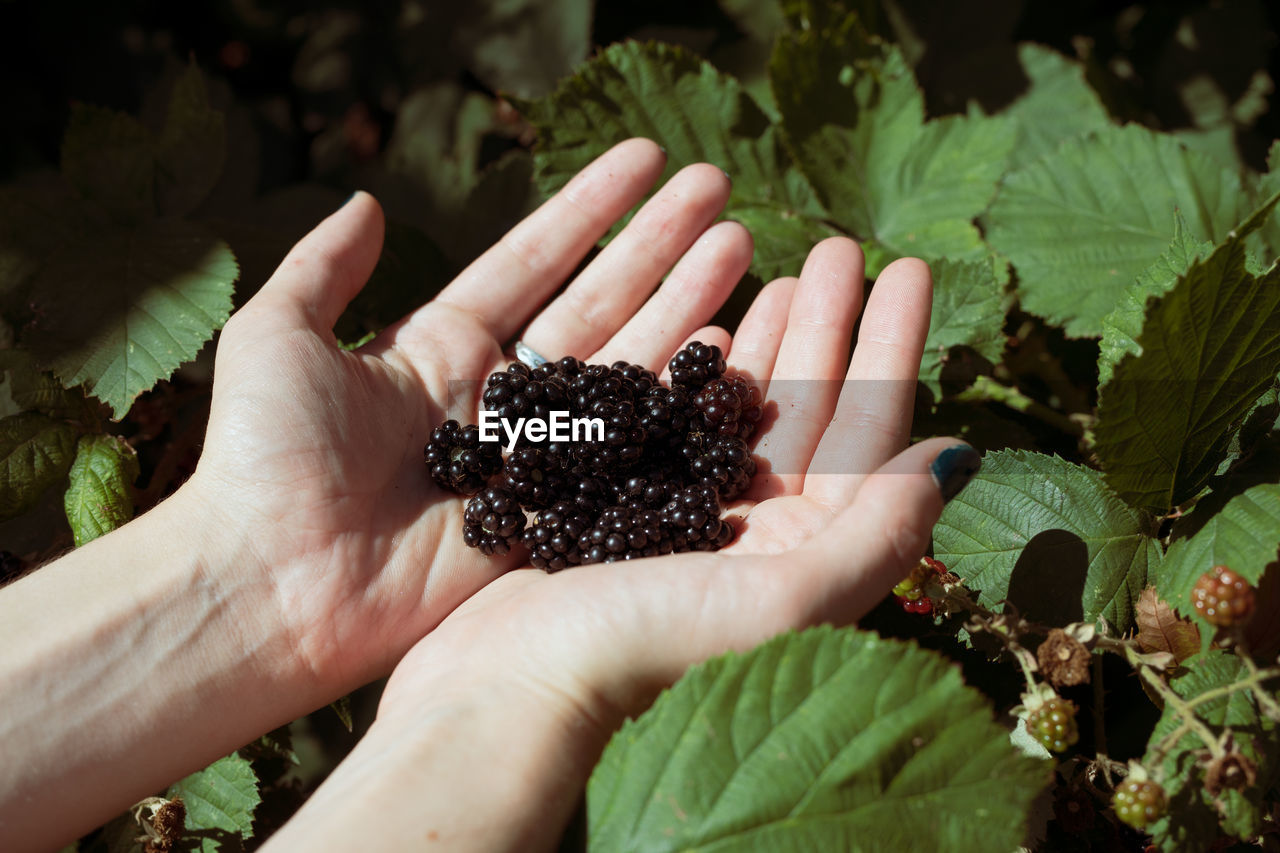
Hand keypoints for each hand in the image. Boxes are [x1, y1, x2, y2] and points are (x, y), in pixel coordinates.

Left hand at [186, 139, 758, 689]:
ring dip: (684, 303)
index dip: (590, 208)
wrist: (273, 585)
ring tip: (741, 245)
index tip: (646, 159)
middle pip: (598, 301)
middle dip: (658, 244)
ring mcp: (533, 455)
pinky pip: (627, 451)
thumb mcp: (278, 336)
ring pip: (626, 364)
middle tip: (717, 188)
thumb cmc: (265, 459)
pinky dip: (676, 403)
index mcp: (443, 345)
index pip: (534, 259)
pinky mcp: (553, 515)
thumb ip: (327, 267)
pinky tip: (728, 348)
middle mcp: (500, 393)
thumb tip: (369, 200)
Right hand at [264, 239, 980, 850]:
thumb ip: (876, 534)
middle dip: (829, 323)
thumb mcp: (779, 598)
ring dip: (768, 334)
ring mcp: (690, 511)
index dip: (894, 348)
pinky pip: (676, 416)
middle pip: (809, 407)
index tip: (908, 269)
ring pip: (744, 405)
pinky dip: (693, 366)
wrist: (506, 687)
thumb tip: (958, 457)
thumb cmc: (640, 647)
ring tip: (781, 266)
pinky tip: (708, 319)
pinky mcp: (627, 499)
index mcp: (805, 552)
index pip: (868, 433)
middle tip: (840, 245)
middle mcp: (757, 531)